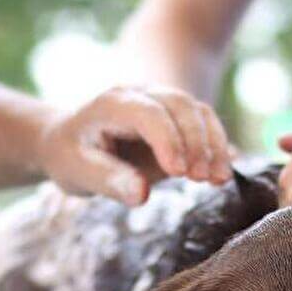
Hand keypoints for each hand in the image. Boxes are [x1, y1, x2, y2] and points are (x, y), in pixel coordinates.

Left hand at [38, 86, 231, 206]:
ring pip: (197, 112)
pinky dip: (217, 146)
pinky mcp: (173, 119)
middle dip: (197, 142)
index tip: (179, 174)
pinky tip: (223, 171)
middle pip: (180, 106)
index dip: (169, 140)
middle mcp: (140, 95)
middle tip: (203, 180)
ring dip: (213, 144)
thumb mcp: (79, 172)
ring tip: (218, 180)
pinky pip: (203, 124)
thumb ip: (109, 181)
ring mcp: (160, 102)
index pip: (149, 113)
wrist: (68, 142)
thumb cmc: (70, 157)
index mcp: (112, 104)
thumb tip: (141, 195)